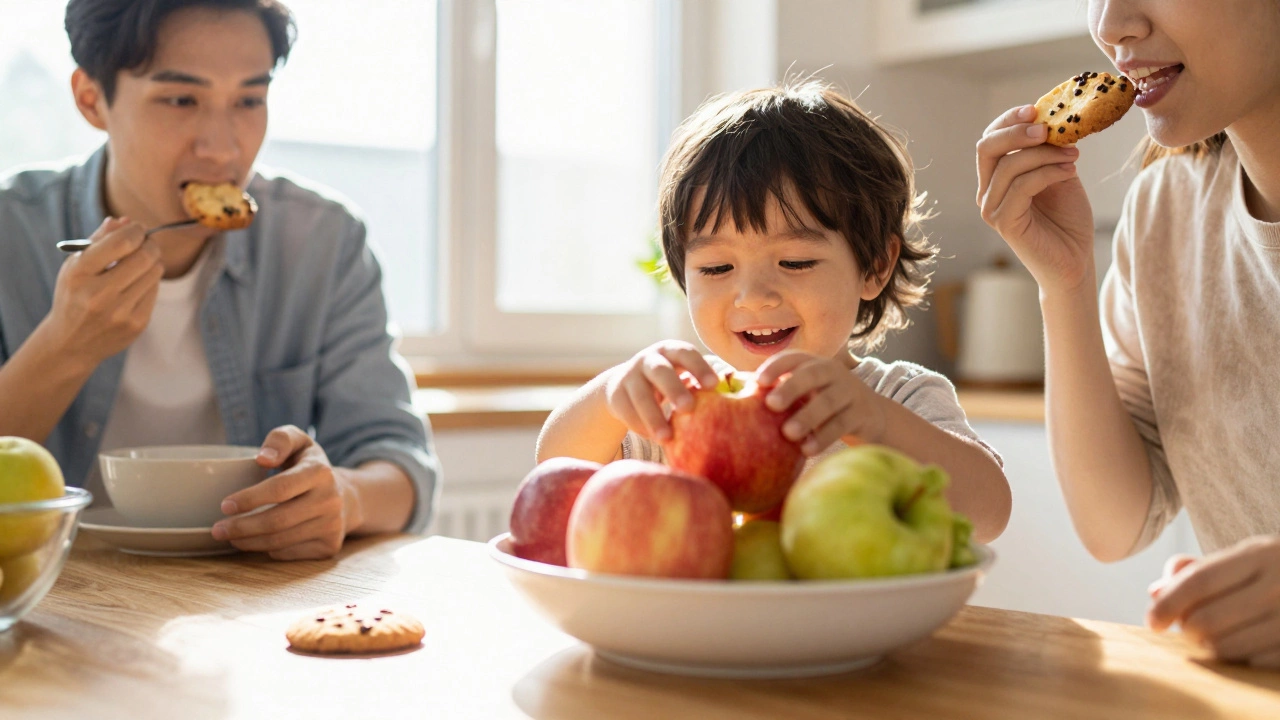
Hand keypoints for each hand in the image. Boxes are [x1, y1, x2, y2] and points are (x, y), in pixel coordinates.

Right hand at [46, 217, 163, 365]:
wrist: (71, 342)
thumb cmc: (75, 295)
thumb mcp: (76, 266)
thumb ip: (99, 240)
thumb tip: (126, 221)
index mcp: (79, 274)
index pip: (122, 242)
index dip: (136, 230)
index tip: (138, 229)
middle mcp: (98, 294)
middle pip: (145, 256)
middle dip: (150, 244)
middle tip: (147, 242)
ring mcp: (120, 312)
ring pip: (155, 272)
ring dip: (153, 261)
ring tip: (141, 262)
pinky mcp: (136, 324)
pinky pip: (155, 291)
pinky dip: (150, 281)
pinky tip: (137, 284)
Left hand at [212, 425, 357, 560]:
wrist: (346, 498)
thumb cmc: (310, 468)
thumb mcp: (300, 443)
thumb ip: (280, 440)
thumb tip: (263, 458)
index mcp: (320, 472)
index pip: (280, 488)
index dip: (250, 499)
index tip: (225, 505)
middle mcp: (330, 500)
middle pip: (277, 521)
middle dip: (242, 527)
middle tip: (218, 530)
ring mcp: (332, 526)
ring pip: (280, 541)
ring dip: (249, 542)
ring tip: (230, 537)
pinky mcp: (329, 547)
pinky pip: (289, 554)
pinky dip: (267, 550)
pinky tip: (256, 542)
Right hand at [604, 341, 718, 441]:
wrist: (624, 386)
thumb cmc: (670, 381)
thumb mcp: (684, 373)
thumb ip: (706, 380)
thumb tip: (744, 387)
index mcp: (671, 351)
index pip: (685, 353)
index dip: (699, 367)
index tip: (714, 384)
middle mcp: (648, 360)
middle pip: (660, 372)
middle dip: (674, 388)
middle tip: (688, 408)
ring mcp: (630, 377)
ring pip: (640, 396)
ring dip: (653, 417)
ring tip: (667, 438)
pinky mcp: (616, 395)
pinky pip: (628, 412)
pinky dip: (641, 427)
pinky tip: (654, 439)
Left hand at [756, 350, 885, 455]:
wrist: (870, 414)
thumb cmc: (820, 400)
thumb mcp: (802, 390)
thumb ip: (771, 387)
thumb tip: (727, 382)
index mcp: (812, 363)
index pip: (792, 359)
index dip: (775, 367)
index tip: (757, 382)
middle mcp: (832, 372)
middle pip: (812, 375)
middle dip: (791, 388)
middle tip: (771, 405)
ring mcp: (850, 391)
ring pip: (828, 401)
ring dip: (807, 417)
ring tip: (788, 433)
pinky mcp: (862, 414)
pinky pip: (842, 424)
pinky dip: (824, 437)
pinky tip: (807, 449)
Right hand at [975, 105, 1095, 294]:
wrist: (1075, 260)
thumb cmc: (1068, 220)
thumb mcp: (1060, 173)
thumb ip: (1049, 151)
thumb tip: (1052, 120)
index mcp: (996, 178)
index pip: (990, 140)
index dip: (1009, 120)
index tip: (1037, 110)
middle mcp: (987, 193)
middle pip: (986, 147)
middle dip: (1016, 131)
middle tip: (1048, 128)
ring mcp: (991, 209)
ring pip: (1009, 165)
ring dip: (1045, 154)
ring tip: (1074, 154)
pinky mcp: (1004, 223)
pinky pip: (1022, 186)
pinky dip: (1048, 172)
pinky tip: (1070, 171)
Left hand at [1147, 536, 1279, 667]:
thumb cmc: (1277, 572)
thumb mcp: (1244, 558)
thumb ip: (1197, 570)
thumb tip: (1155, 591)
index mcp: (1259, 555)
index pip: (1199, 582)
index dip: (1168, 603)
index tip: (1152, 621)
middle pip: (1207, 620)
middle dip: (1187, 629)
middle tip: (1187, 629)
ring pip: (1226, 647)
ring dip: (1210, 647)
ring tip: (1216, 636)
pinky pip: (1253, 663)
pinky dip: (1239, 658)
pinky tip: (1245, 644)